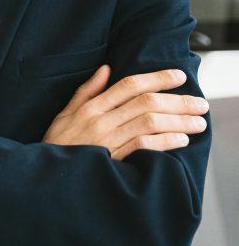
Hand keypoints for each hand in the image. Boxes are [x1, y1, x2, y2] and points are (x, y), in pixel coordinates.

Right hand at [41, 65, 208, 160]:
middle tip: (200, 103)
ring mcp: (106, 141)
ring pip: (149, 123)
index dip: (157, 78)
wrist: (44, 177)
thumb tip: (106, 68)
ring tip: (198, 123)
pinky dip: (165, 142)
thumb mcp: (64, 113)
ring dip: (178, 121)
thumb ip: (87, 91)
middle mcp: (100, 120)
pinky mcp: (111, 161)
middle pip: (146, 103)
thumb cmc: (55, 145)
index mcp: (91, 107)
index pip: (129, 85)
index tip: (180, 76)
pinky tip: (180, 140)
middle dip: (177, 101)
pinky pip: (143, 147)